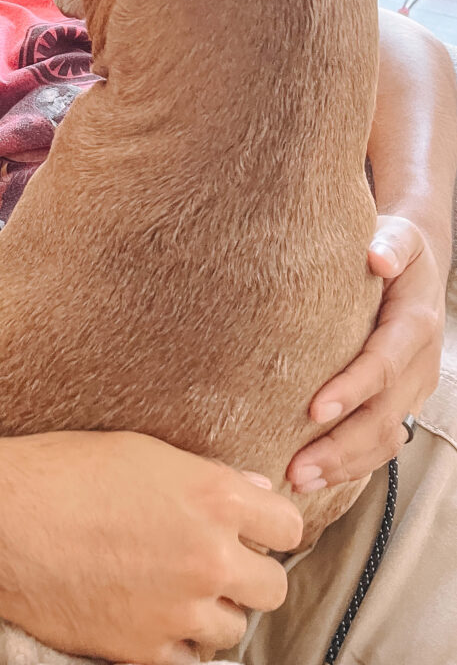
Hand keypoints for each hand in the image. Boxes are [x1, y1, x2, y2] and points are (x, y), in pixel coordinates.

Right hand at [0, 430, 302, 664]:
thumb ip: (208, 478)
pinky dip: (181, 644)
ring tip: (178, 589)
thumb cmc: (65, 472)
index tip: (254, 530)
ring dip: (215, 612)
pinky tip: (155, 616)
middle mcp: (208, 556)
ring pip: (235, 630)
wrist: (0, 522)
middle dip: (250, 575)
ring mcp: (180, 610)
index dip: (272, 528)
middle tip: (217, 563)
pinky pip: (192, 661)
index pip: (287, 527)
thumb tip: (254, 494)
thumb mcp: (143, 453)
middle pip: (273, 588)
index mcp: (213, 497)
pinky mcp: (145, 651)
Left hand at [288, 215, 442, 492]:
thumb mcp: (398, 234)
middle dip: (341, 446)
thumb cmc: (395, 247)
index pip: (382, 364)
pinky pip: (383, 440)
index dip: (352, 389)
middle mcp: (418, 363)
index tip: (313, 409)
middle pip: (383, 416)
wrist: (416, 263)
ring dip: (344, 465)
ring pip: (385, 438)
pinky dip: (353, 464)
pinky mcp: (402, 400)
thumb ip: (389, 243)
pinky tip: (318, 477)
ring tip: (298, 480)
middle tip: (296, 467)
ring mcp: (413, 388)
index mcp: (414, 323)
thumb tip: (375, 257)